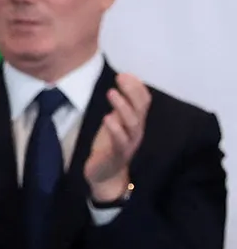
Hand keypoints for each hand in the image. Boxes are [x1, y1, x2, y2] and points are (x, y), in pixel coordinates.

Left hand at [85, 73, 149, 200]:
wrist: (106, 174)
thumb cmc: (110, 145)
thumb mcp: (115, 122)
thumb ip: (120, 106)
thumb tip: (123, 82)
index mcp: (136, 122)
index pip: (143, 102)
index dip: (136, 87)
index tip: (125, 74)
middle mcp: (136, 131)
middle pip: (140, 109)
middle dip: (132, 92)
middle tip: (120, 77)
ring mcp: (129, 144)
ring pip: (132, 124)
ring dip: (122, 106)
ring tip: (112, 92)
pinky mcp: (117, 155)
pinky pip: (120, 142)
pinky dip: (115, 129)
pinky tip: (107, 118)